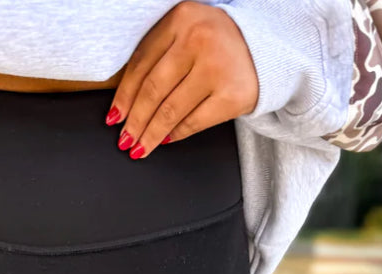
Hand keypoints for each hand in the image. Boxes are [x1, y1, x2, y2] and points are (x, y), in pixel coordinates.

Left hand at [105, 1, 258, 158]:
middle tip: (125, 139)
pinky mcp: (231, 95)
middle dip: (135, 120)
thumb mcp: (187, 35)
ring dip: (151, 134)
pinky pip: (193, 122)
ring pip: (171, 110)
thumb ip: (161, 55)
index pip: (142, 63)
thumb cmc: (219, 46)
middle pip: (153, 89)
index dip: (124, 95)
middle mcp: (198, 39)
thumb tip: (127, 102)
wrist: (267, 51)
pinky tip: (164, 141)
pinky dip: (175, 134)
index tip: (114, 116)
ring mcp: (216, 68)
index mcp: (181, 18)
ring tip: (139, 147)